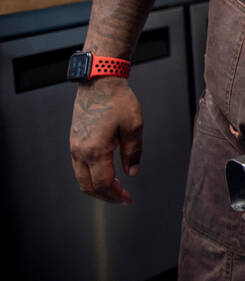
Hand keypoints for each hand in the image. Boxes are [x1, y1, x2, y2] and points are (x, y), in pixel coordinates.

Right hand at [70, 76, 142, 204]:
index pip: (103, 183)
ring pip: (80, 178)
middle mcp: (80, 151)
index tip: (128, 199)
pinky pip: (78, 167)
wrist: (99, 82)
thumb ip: (133, 152)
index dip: (116, 194)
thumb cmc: (118, 100)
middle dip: (105, 196)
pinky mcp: (74, 141)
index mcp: (95, 150)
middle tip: (122, 198)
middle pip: (88, 186)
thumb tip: (132, 172)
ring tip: (114, 189)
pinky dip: (90, 176)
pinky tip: (104, 174)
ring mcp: (74, 146)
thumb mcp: (134, 126)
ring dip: (96, 188)